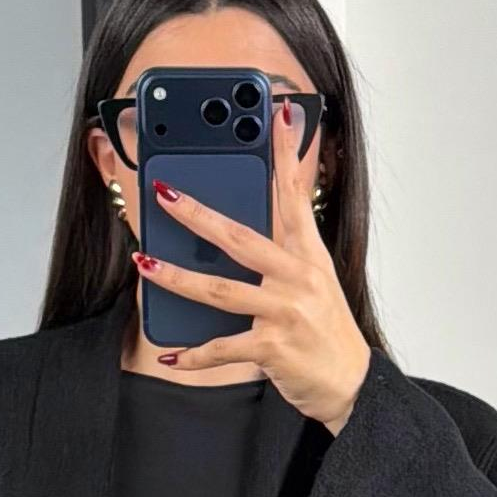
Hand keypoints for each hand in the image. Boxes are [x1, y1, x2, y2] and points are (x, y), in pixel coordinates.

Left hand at [136, 100, 372, 430]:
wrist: (350, 382)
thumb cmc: (325, 328)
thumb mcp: (314, 278)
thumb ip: (287, 245)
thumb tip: (249, 217)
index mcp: (307, 254)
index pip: (293, 194)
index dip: (285, 152)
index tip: (278, 114)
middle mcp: (297, 277)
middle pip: (239, 238)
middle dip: (197, 214)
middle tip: (165, 193)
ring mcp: (285, 312)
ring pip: (220, 290)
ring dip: (177, 278)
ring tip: (145, 262)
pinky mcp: (273, 347)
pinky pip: (223, 347)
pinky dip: (193, 354)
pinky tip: (169, 353)